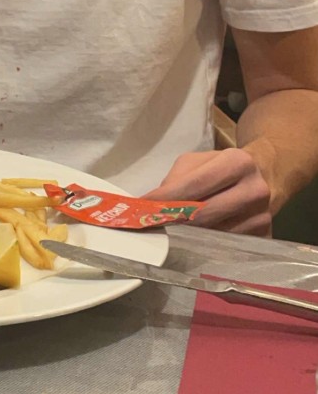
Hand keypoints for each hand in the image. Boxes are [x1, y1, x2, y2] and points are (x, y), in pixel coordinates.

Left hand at [142, 148, 272, 235]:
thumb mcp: (201, 160)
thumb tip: (154, 205)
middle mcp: (255, 190)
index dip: (167, 199)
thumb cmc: (225, 166)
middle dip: (173, 222)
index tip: (143, 209)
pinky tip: (190, 244)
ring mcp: (263, 218)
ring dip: (186, 238)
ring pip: (214, 235)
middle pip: (205, 214)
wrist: (266, 174)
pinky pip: (227, 249)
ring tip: (166, 235)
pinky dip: (204, 247)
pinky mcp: (265, 238)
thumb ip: (178, 179)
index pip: (196, 185)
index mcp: (238, 162)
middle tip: (150, 227)